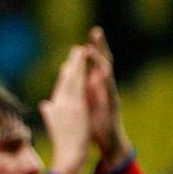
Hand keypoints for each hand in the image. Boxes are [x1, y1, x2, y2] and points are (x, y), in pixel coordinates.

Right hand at [40, 46, 90, 173]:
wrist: (68, 154)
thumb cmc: (63, 143)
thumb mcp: (54, 126)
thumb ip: (49, 113)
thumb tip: (44, 105)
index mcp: (54, 108)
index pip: (60, 88)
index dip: (64, 76)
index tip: (68, 65)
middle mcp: (58, 103)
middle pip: (64, 81)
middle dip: (70, 65)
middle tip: (75, 50)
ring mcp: (66, 103)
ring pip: (71, 79)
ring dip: (76, 63)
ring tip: (80, 50)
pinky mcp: (75, 105)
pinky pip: (78, 84)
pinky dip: (80, 73)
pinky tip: (84, 63)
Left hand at [85, 26, 132, 168]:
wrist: (106, 143)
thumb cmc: (93, 126)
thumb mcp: (78, 108)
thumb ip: (72, 98)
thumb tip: (59, 93)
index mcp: (93, 88)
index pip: (89, 67)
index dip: (84, 54)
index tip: (78, 42)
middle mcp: (103, 87)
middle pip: (101, 62)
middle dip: (99, 47)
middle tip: (95, 31)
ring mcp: (109, 94)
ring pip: (107, 71)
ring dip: (101, 59)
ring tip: (95, 46)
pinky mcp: (113, 103)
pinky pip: (110, 88)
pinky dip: (106, 79)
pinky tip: (102, 71)